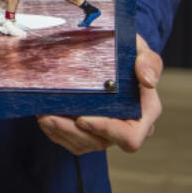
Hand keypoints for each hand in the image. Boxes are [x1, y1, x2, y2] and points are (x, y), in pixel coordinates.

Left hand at [36, 34, 161, 153]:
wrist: (110, 51)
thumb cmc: (127, 50)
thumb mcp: (139, 48)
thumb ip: (149, 61)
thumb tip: (148, 80)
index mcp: (145, 112)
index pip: (130, 136)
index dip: (107, 131)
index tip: (83, 119)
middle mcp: (128, 127)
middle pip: (101, 142)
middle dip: (73, 133)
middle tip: (49, 117)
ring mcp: (107, 132)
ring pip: (83, 144)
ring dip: (60, 132)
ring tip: (42, 115)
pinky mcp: (90, 132)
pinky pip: (72, 141)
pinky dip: (56, 132)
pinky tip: (44, 117)